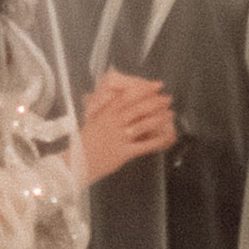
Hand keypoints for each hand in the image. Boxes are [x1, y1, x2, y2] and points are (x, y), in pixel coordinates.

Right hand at [77, 67, 176, 185]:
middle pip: (137, 108)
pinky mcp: (123, 153)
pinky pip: (144, 146)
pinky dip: (158, 141)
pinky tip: (167, 137)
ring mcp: (118, 138)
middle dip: (155, 102)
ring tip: (170, 113)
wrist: (78, 163)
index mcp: (105, 113)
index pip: (126, 97)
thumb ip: (104, 107)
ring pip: (142, 125)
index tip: (156, 85)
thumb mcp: (93, 120)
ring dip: (159, 118)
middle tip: (167, 98)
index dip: (143, 89)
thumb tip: (112, 93)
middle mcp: (112, 123)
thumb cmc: (86, 141)